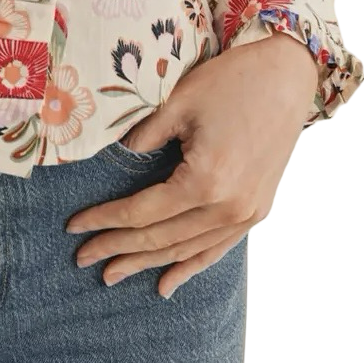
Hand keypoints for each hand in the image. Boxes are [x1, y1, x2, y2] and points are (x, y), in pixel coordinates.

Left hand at [63, 30, 318, 296]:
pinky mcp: (257, 210)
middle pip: (161, 238)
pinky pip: (216, 248)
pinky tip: (166, 285)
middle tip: (83, 258)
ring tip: (112, 274)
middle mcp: (228, 207)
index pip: (141, 212)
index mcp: (205, 181)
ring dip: (148, 263)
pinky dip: (189, 266)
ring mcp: (246, 213)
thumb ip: (142, 137)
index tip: (74, 227)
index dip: (104, 221)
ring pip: (186, 249)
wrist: (289, 77)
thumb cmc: (231, 81)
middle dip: (118, 250)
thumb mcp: (178, 102)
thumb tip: (114, 159)